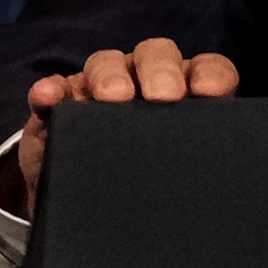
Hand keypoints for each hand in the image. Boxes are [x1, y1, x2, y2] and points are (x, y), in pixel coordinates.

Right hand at [0, 39, 241, 217]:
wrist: (88, 213)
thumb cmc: (146, 188)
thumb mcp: (173, 179)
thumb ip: (192, 171)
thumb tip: (218, 191)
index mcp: (185, 95)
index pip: (207, 71)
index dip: (211, 75)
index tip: (210, 94)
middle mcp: (145, 81)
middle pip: (157, 55)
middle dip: (161, 70)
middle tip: (163, 97)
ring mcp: (99, 89)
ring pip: (106, 63)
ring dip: (109, 75)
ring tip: (112, 98)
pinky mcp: (59, 107)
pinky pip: (54, 90)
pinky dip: (50, 90)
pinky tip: (49, 97)